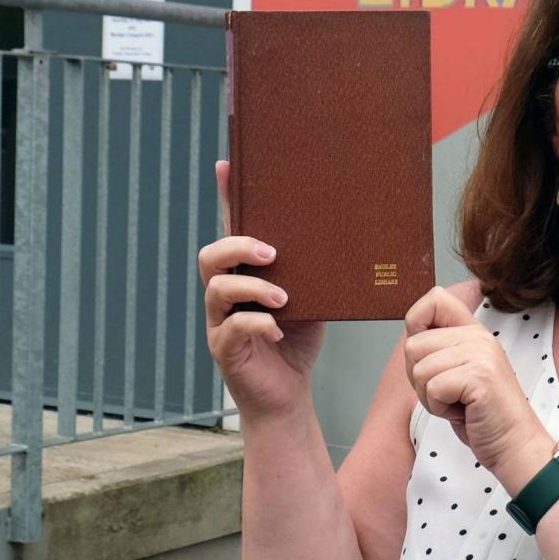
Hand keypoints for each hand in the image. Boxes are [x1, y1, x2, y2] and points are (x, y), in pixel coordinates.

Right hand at [198, 160, 325, 419]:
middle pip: (211, 256)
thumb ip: (314, 271)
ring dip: (251, 287)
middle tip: (270, 251)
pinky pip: (231, 329)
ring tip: (282, 297)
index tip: (226, 166)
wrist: (289, 393)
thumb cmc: (298, 340)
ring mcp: (220, 322)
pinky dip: (255, 324)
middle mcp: (225, 294)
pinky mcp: (224, 350)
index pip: (231, 231)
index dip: (227, 199)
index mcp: (244, 274)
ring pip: (217, 290)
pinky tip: (276, 327)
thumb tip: (347, 236)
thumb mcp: (312, 296)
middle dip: (238, 246)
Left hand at [403, 287, 548, 473]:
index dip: (416, 323)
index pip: (435, 298)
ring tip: (458, 403)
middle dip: (420, 378)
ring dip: (430, 397)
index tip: (429, 355)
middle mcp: (478, 336)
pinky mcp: (479, 376)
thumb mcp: (460, 372)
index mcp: (474, 331)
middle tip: (449, 393)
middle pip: (413, 344)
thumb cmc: (482, 415)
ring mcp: (481, 354)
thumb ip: (440, 350)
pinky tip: (463, 412)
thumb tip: (411, 337)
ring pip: (419, 369)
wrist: (514, 445)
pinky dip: (439, 409)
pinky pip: (432, 388)